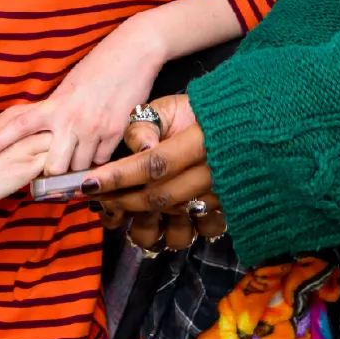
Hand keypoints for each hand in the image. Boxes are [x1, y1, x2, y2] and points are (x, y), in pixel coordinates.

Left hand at [0, 9, 177, 174]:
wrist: (133, 52)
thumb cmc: (100, 65)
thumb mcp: (70, 85)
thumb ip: (57, 109)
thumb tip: (45, 128)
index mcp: (55, 104)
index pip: (20, 124)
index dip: (1, 139)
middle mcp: (72, 120)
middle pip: (53, 166)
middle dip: (53, 173)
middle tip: (53, 174)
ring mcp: (94, 128)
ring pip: (80, 169)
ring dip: (79, 170)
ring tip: (80, 165)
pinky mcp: (115, 132)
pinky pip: (102, 161)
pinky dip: (100, 162)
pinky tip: (100, 153)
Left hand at [88, 93, 227, 249]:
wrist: (252, 123)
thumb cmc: (204, 112)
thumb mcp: (174, 105)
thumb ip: (148, 123)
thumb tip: (138, 149)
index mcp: (202, 140)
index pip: (152, 164)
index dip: (117, 177)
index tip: (87, 183)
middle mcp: (214, 174)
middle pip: (159, 199)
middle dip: (122, 201)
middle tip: (99, 197)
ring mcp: (223, 198)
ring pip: (178, 228)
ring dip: (147, 225)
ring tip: (131, 211)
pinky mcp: (230, 211)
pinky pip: (200, 233)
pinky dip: (179, 230)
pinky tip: (165, 217)